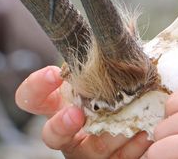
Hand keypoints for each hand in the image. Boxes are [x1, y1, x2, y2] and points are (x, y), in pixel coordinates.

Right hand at [15, 65, 151, 158]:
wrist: (145, 111)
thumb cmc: (121, 84)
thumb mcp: (113, 68)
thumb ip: (112, 54)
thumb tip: (124, 30)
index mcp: (62, 100)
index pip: (32, 96)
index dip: (36, 86)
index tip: (54, 73)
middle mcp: (68, 128)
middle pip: (50, 134)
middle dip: (61, 125)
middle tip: (76, 114)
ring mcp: (85, 150)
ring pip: (89, 150)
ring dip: (109, 136)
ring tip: (129, 122)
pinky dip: (132, 147)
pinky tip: (145, 133)